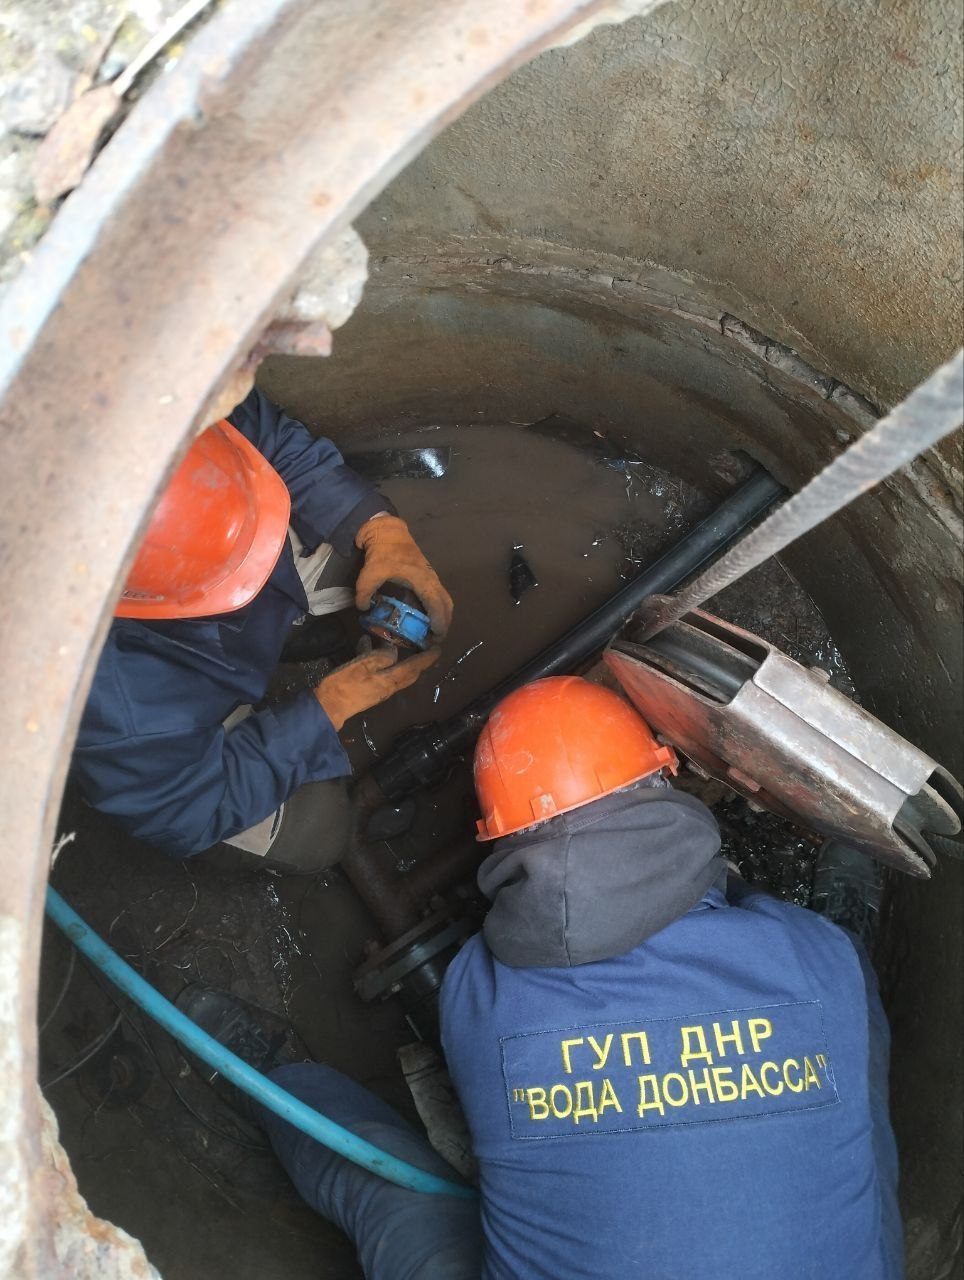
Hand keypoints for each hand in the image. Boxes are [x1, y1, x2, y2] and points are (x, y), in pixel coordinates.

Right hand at [315, 647, 440, 729]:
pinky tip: (365, 645)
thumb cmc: (345, 685)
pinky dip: (378, 658)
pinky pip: (379, 670)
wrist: (328, 707)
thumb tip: (393, 652)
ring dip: (397, 658)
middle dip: (418, 661)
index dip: (427, 658)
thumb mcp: (363, 665)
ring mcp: (377, 688)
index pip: (414, 668)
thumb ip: (382, 657)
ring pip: (393, 670)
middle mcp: (388, 686)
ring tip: (394, 642)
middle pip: (408, 672)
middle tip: (425, 648)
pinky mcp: (366, 688)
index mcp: (390, 681)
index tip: (438, 648)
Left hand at [355, 515, 453, 639]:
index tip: (434, 637)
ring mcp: (431, 576)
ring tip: (430, 632)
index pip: (437, 605)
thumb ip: (365, 592)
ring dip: (442, 616)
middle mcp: (432, 579)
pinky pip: (438, 595)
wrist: (388, 532)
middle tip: (432, 640)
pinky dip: (437, 608)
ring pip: (444, 600)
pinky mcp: (428, 575)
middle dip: (444, 624)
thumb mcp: (369, 573)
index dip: (439, 623)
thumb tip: (363, 608)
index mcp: (422, 580)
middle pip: (447, 605)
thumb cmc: (383, 552)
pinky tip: (425, 617)